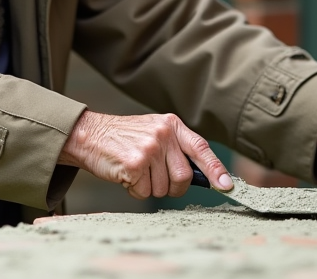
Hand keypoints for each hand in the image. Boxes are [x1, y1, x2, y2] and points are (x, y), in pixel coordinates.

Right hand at [58, 111, 233, 198]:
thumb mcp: (154, 132)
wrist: (89, 135)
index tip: (226, 186)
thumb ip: (176, 148)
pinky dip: (134, 190)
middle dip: (172, 187)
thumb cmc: (124, 138)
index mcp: (172, 125)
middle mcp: (164, 135)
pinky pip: (143, 192)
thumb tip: (204, 176)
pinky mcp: (134, 164)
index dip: (216, 170)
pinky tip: (125, 174)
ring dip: (149, 187)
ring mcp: (149, 149)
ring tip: (135, 170)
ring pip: (163, 188)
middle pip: (184, 177)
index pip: (201, 149)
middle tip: (154, 178)